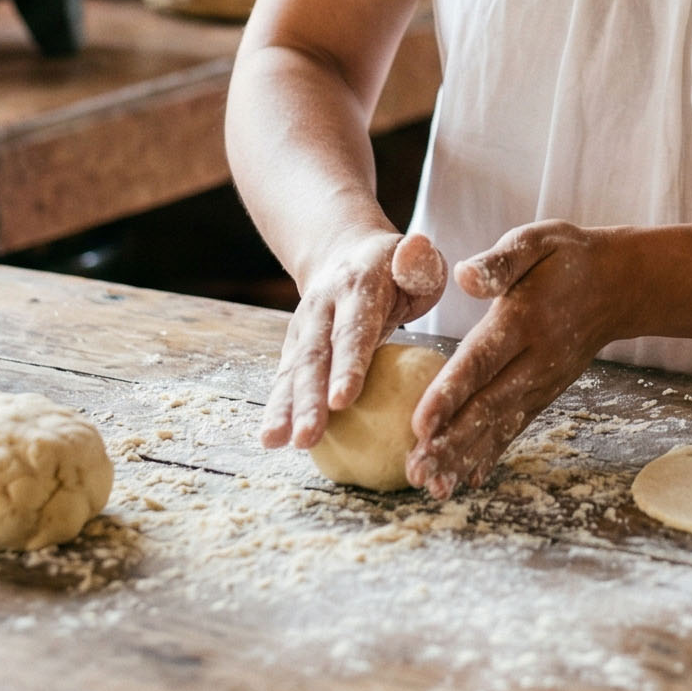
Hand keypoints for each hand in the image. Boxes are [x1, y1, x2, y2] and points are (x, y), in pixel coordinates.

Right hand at [260, 228, 447, 450]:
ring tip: (275, 441)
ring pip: (293, 370)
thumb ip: (419, 264)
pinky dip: (278, 408)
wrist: (344, 253)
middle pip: (315, 356)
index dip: (348, 364)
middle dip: (309, 398)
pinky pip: (285, 379)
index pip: (353, 329)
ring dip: (284, 407)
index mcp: (358, 287)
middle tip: (307, 436)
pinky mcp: (294, 346)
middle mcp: (323, 307)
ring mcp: (304, 327)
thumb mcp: (417, 260)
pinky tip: (272, 438)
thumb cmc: (394, 269)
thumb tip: (417, 249)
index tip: (343, 399)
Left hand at [406, 221, 634, 498]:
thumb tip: (464, 275)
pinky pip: (514, 428)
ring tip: (431, 486)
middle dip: (450, 441)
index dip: (451, 393)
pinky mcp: (544, 394)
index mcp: (524, 320)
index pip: (482, 361)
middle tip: (415, 470)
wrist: (618, 285)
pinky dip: (490, 455)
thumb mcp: (536, 241)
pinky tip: (464, 480)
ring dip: (464, 457)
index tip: (420, 423)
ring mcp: (542, 382)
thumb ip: (500, 260)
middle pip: (486, 405)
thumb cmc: (566, 258)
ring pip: (499, 425)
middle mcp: (534, 359)